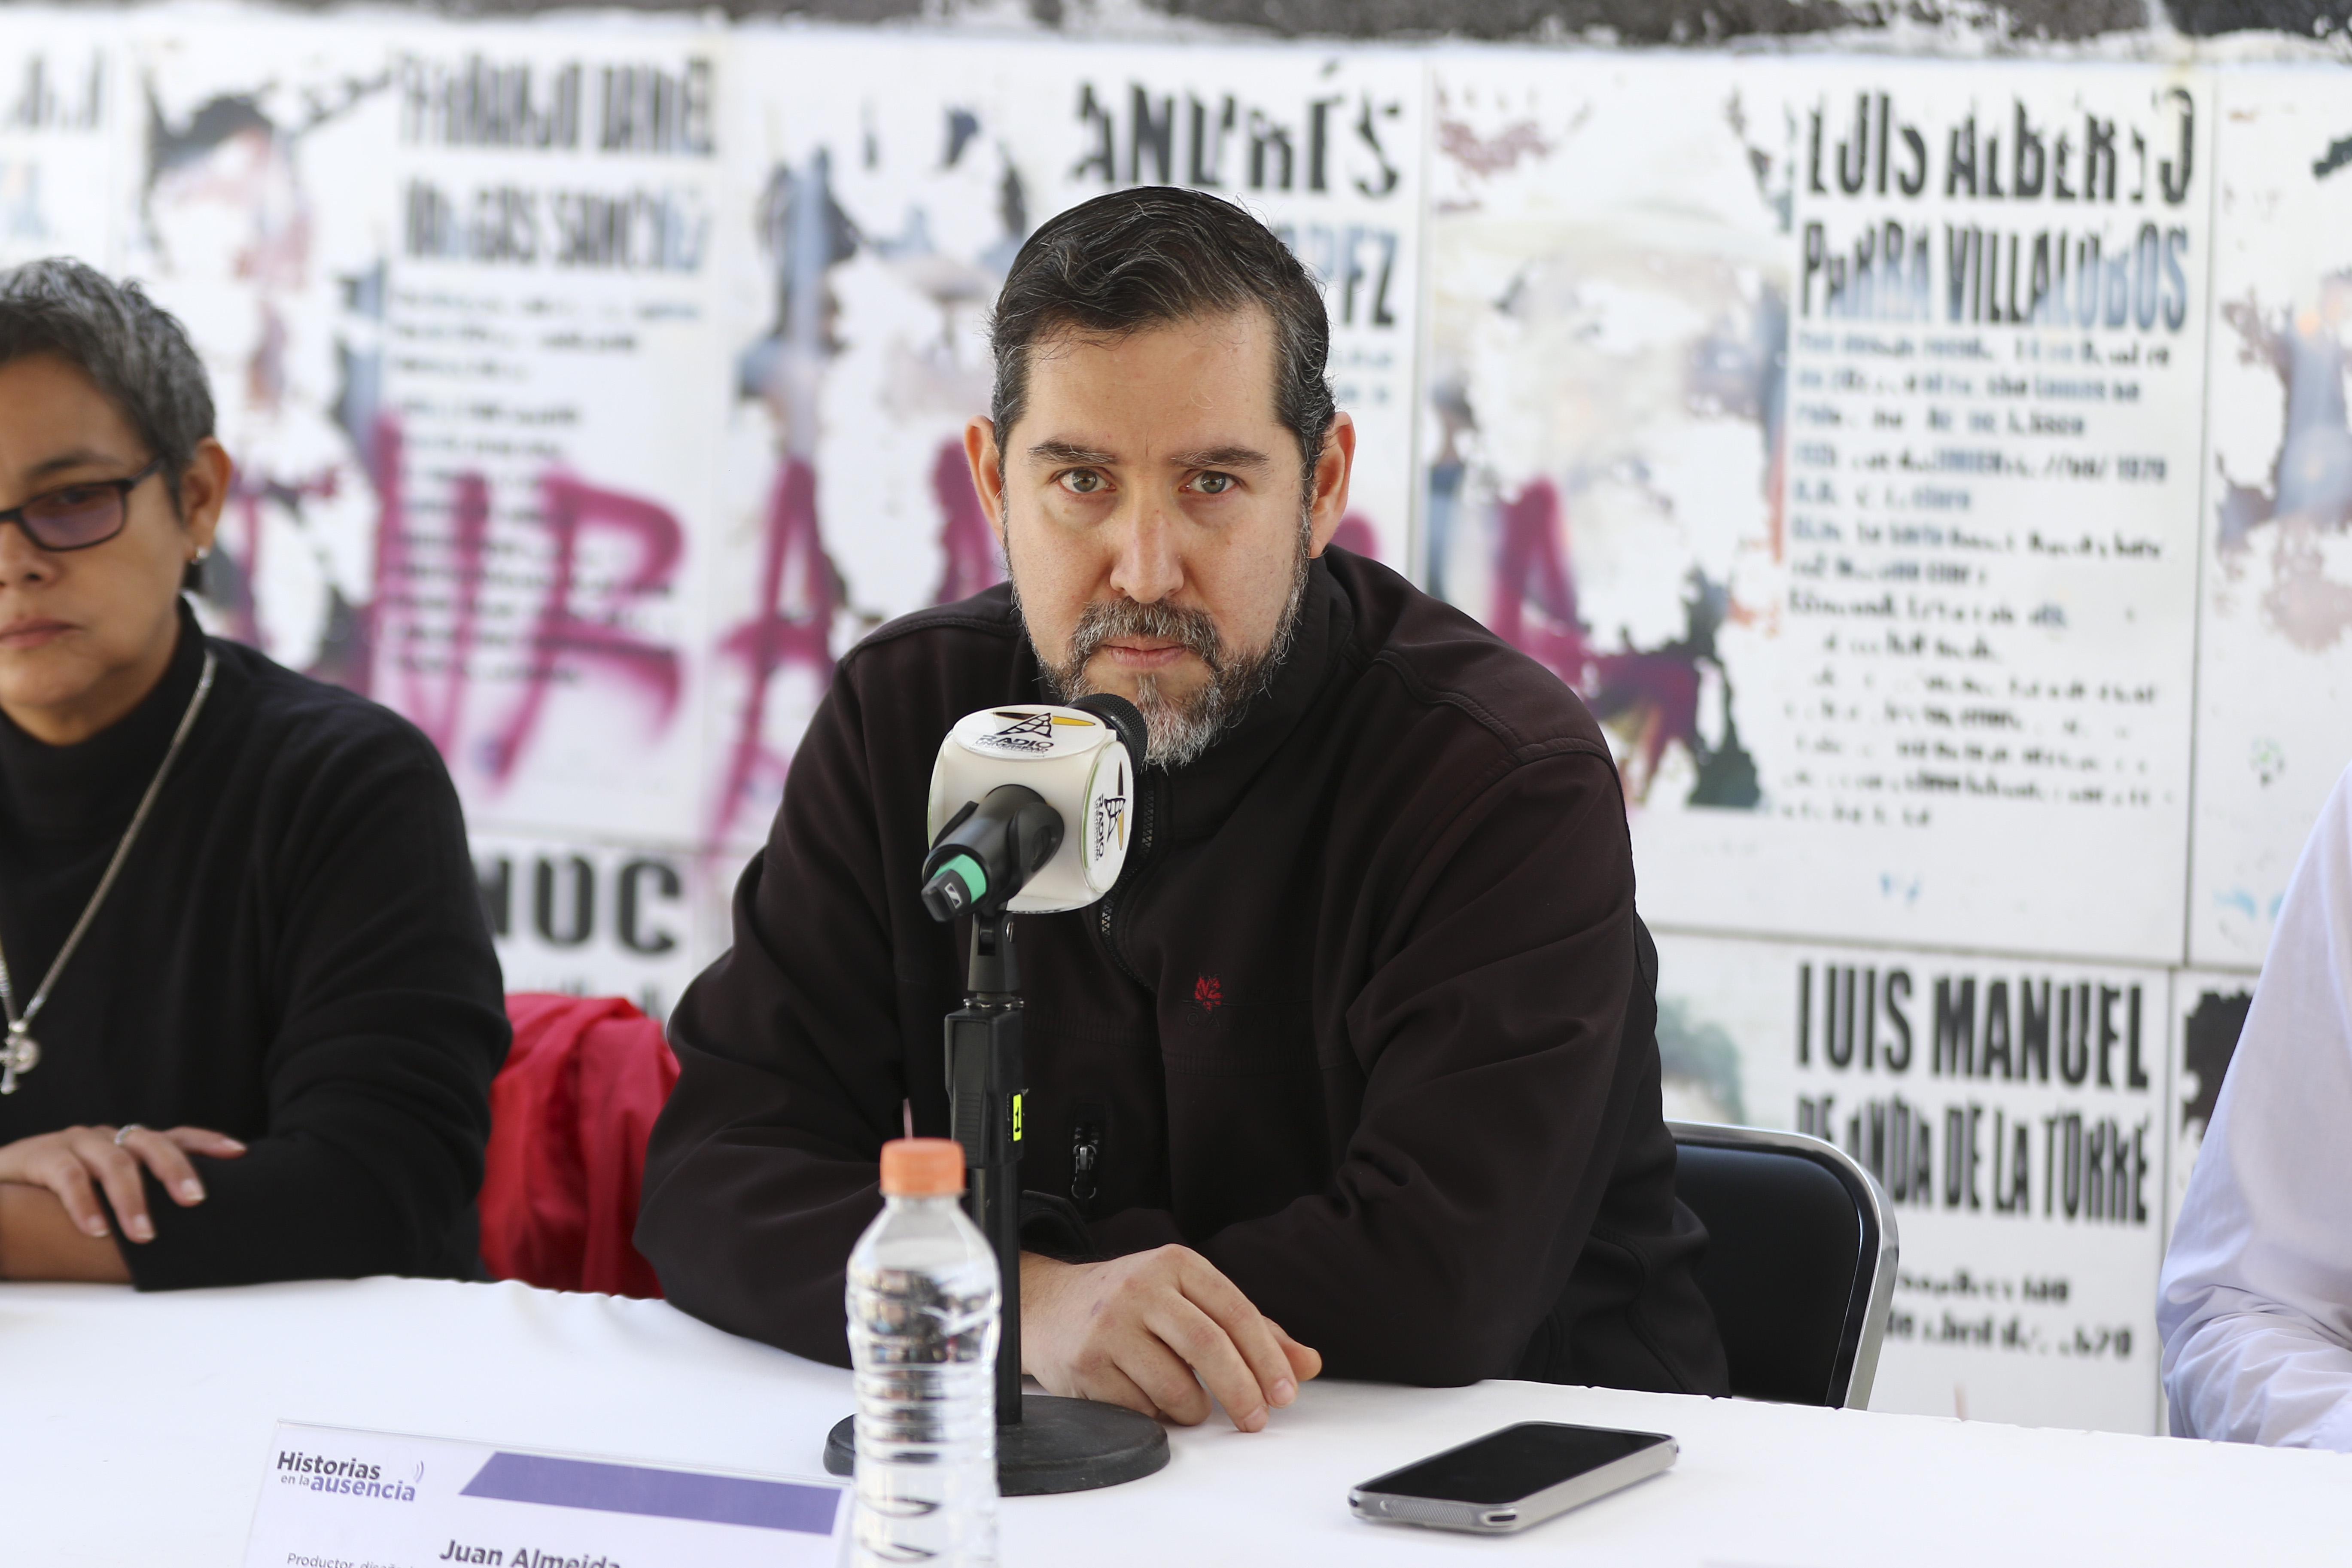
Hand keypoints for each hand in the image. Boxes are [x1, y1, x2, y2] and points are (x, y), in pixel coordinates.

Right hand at [0, 1124, 245, 1244]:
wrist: (0, 1182)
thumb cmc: (58, 1190)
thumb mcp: (103, 1189)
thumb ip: (139, 1195)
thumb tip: (190, 1222)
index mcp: (126, 1143)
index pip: (175, 1136)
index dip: (207, 1141)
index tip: (240, 1153)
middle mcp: (105, 1136)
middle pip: (150, 1143)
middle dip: (175, 1171)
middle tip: (195, 1201)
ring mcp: (74, 1142)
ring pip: (112, 1161)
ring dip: (131, 1199)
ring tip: (144, 1234)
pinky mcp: (40, 1155)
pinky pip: (67, 1177)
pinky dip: (83, 1204)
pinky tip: (95, 1229)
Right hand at [1021, 1245, 1322, 1431]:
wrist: (1048, 1305)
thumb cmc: (1131, 1304)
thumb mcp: (1190, 1300)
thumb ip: (1251, 1329)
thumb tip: (1307, 1364)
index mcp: (1175, 1264)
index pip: (1237, 1312)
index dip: (1268, 1358)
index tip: (1286, 1392)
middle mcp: (1141, 1288)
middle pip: (1209, 1346)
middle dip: (1243, 1391)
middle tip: (1257, 1419)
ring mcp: (1110, 1325)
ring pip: (1175, 1385)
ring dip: (1194, 1408)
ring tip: (1192, 1404)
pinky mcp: (1087, 1362)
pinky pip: (1140, 1407)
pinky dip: (1156, 1414)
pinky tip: (1150, 1398)